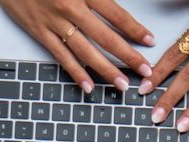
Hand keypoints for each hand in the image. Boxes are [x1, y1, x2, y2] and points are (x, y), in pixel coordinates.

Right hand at [0, 0, 155, 92]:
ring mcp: (54, 23)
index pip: (116, 14)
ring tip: (122, 84)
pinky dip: (75, 73)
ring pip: (86, 51)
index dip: (134, 29)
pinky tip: (88, 86)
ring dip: (106, 70)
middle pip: (106, 37)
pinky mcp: (39, 32)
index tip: (149, 40)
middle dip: (128, 56)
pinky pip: (61, 56)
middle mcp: (71, 8)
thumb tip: (115, 6)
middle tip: (145, 71)